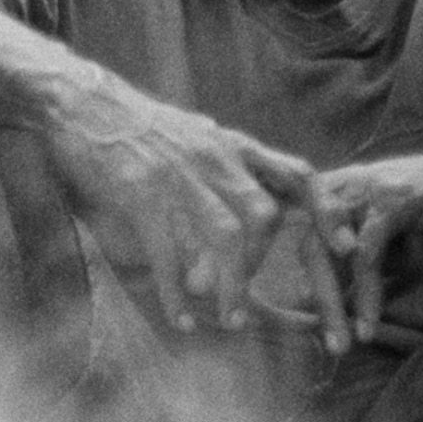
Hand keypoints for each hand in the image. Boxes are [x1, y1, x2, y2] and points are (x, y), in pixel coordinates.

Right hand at [42, 77, 316, 334]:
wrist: (77, 102)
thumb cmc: (130, 124)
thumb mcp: (189, 136)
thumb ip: (218, 166)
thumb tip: (241, 202)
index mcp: (229, 145)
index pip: (296, 174)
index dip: (326, 211)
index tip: (345, 247)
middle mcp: (213, 158)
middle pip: (264, 216)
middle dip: (263, 265)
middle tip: (250, 299)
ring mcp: (178, 176)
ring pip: (225, 237)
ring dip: (232, 285)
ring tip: (230, 320)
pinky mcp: (139, 193)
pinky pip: (168, 252)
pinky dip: (177, 292)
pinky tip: (181, 317)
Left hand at [307, 143, 422, 347]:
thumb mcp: (408, 250)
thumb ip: (375, 273)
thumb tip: (345, 307)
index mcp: (342, 196)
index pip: (308, 245)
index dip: (309, 288)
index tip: (324, 331)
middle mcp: (345, 189)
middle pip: (309, 251)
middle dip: (319, 304)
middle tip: (333, 347)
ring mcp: (364, 192)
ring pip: (327, 253)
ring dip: (332, 303)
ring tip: (345, 342)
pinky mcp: (390, 202)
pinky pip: (365, 255)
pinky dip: (366, 293)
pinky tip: (370, 324)